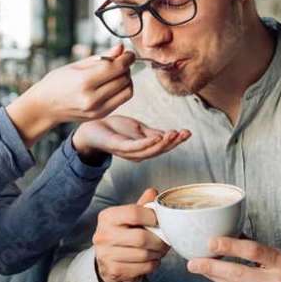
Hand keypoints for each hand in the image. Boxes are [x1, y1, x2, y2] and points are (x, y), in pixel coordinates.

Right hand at [7, 44, 134, 146]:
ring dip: (127, 79)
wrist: (45, 107)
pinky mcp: (101, 115)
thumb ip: (102, 57)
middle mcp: (92, 98)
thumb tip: (121, 48)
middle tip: (121, 61)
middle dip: (126, 67)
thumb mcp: (76, 65)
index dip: (126, 58)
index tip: (128, 53)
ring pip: (127, 91)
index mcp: (83, 82)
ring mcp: (97, 110)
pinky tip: (113, 84)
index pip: (116, 68)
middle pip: (123, 79)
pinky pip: (121, 100)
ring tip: (117, 73)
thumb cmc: (58, 82)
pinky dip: (122, 90)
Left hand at [72, 115, 190, 164]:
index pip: (163, 146)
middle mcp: (137, 154)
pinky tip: (157, 137)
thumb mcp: (138, 129)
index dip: (176, 140)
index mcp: (143, 149)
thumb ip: (153, 132)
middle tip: (185, 134)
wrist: (93, 128)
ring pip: (150, 151)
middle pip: (159, 151)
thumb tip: (171, 134)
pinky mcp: (119, 147)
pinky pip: (135, 147)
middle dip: (174, 143)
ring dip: (164, 144)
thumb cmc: (115, 129)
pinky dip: (148, 143)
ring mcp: (128, 152)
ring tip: (175, 134)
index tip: (188, 132)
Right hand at [94, 189, 169, 281]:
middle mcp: (103, 235)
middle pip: (141, 237)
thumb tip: (154, 192)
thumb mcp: (128, 218)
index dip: (152, 217)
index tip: (159, 221)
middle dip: (159, 240)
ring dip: (158, 253)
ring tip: (160, 249)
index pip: (134, 213)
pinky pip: (143, 268)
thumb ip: (141, 205)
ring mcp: (106, 255)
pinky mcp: (113, 271)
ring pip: (144, 255)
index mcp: (107, 217)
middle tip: (166, 240)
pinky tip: (151, 259)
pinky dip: (153, 264)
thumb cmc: (122, 235)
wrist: (107, 262)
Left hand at [187, 238, 280, 281]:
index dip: (230, 246)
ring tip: (203, 269)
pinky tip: (219, 281)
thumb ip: (255, 247)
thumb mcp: (280, 256)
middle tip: (194, 263)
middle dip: (212, 268)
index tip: (211, 242)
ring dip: (216, 279)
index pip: (254, 251)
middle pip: (239, 274)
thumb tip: (228, 231)